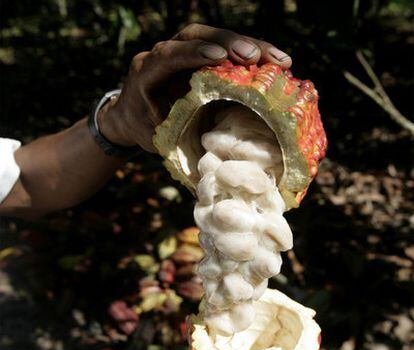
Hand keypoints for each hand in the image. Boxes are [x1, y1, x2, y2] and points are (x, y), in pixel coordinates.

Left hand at [98, 24, 291, 151]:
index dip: (193, 54)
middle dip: (229, 42)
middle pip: (195, 35)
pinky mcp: (198, 53)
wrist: (129, 115)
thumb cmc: (142, 128)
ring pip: (214, 37)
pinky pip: (224, 47)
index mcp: (146, 71)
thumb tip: (209, 152)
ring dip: (249, 45)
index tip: (219, 57)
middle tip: (256, 56)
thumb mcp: (155, 136)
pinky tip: (275, 62)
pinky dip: (249, 53)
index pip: (168, 56)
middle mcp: (163, 53)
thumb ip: (176, 134)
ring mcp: (182, 49)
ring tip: (280, 60)